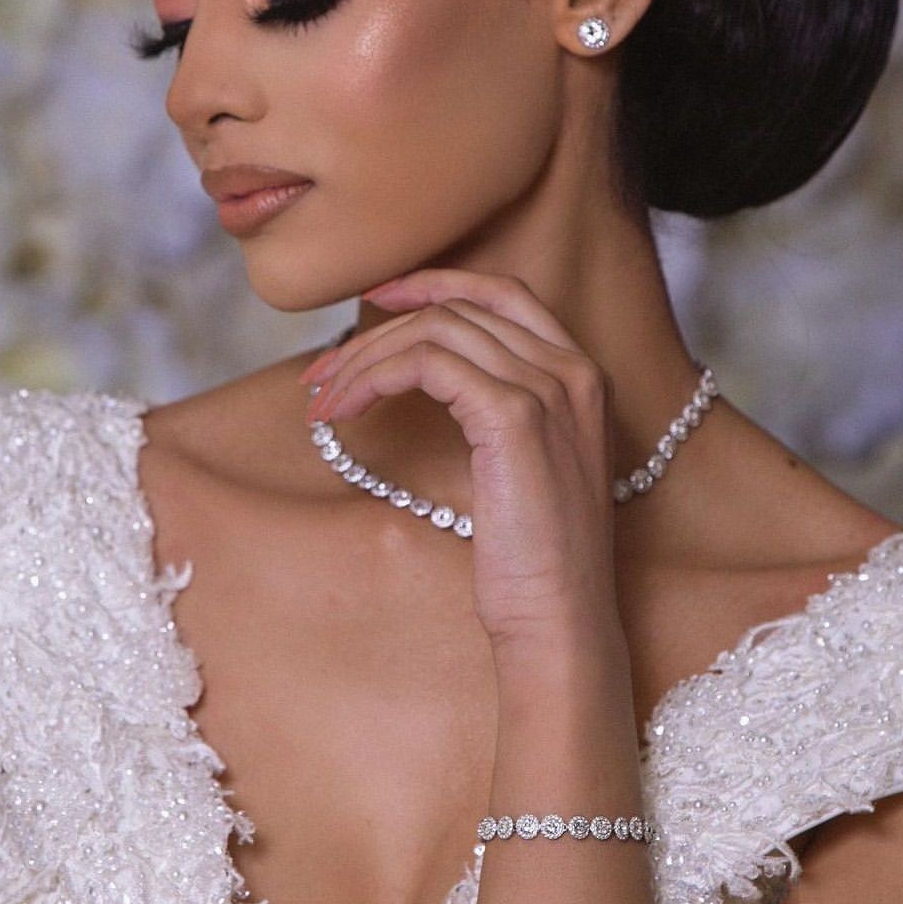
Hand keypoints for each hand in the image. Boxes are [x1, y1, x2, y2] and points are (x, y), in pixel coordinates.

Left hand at [299, 269, 621, 655]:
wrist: (558, 620)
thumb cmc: (531, 557)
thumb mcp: (517, 465)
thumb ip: (489, 405)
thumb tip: (411, 367)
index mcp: (580, 374)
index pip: (502, 293)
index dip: (435, 283)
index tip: (376, 298)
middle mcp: (571, 369)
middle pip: (458, 309)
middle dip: (379, 330)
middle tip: (322, 372)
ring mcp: (547, 388)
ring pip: (435, 331)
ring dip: (365, 359)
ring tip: (323, 400)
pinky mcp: (514, 416)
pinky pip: (427, 364)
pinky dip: (375, 377)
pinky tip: (345, 411)